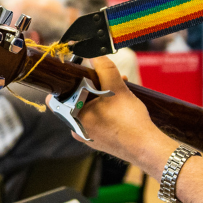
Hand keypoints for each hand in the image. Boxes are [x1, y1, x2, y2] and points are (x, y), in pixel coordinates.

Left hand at [61, 57, 173, 172]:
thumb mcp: (117, 88)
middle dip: (92, 87)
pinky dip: (106, 111)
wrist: (146, 148)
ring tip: (120, 91)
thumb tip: (95, 54)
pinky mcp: (100, 142)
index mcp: (74, 119)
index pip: (55, 100)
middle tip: (108, 81)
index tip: (77, 76)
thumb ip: (105, 69)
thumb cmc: (130, 121)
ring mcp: (88, 138)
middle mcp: (77, 130)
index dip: (65, 84)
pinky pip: (97, 122)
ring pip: (88, 111)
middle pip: (76, 102)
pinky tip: (122, 106)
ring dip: (101, 98)